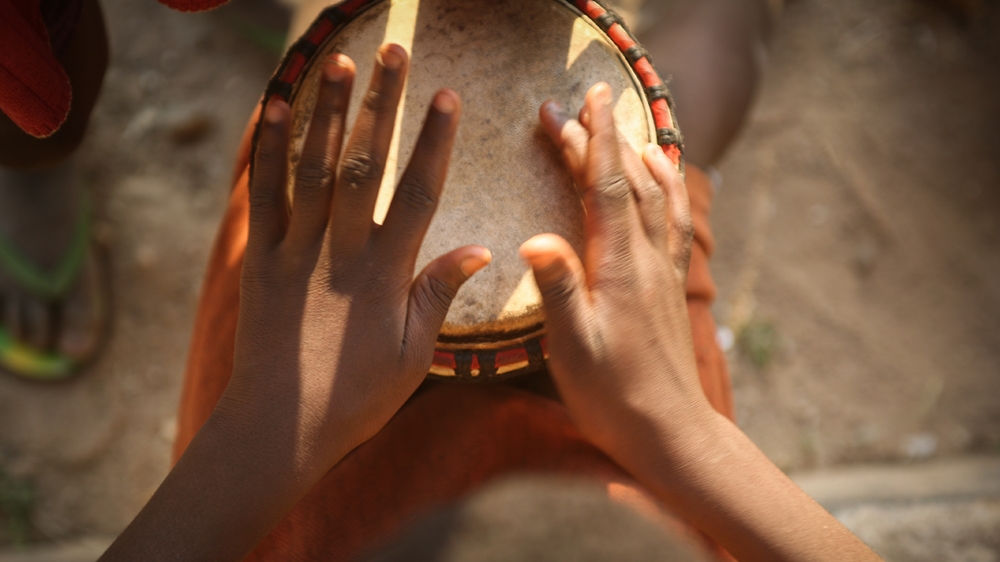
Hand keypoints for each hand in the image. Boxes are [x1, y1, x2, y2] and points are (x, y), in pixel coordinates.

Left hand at [220, 44, 489, 474]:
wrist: (279, 427)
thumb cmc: (355, 397)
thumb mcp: (412, 354)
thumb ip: (438, 294)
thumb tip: (479, 249)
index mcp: (386, 273)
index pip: (418, 193)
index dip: (434, 141)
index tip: (448, 95)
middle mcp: (341, 251)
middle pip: (365, 163)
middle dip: (380, 103)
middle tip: (393, 52)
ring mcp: (296, 251)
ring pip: (313, 168)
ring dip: (326, 110)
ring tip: (339, 61)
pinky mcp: (261, 259)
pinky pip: (264, 193)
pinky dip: (268, 149)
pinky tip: (274, 108)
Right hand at [521, 83, 708, 461]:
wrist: (671, 434)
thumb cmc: (613, 397)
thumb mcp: (571, 348)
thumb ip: (558, 290)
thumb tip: (535, 239)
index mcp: (619, 267)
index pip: (606, 186)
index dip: (589, 139)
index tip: (573, 102)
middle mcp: (648, 260)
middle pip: (629, 182)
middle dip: (602, 138)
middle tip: (575, 104)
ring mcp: (664, 273)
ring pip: (659, 196)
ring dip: (639, 157)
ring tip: (624, 128)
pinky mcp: (672, 289)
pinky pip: (676, 223)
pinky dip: (670, 190)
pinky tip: (666, 182)